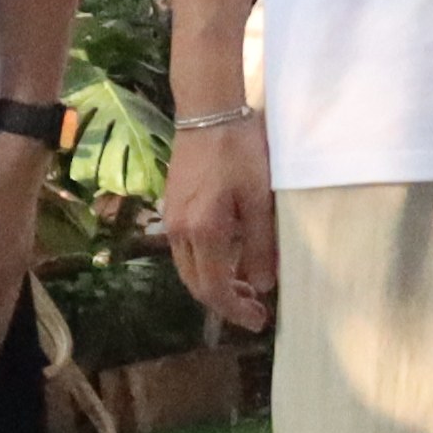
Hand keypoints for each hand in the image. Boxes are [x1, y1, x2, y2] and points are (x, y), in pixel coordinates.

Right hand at [164, 125, 277, 333]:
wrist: (208, 112)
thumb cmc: (240, 150)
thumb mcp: (259, 199)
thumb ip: (260, 245)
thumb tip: (261, 285)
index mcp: (203, 231)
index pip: (214, 289)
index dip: (235, 310)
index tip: (258, 320)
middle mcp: (179, 231)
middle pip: (197, 285)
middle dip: (225, 303)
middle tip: (255, 309)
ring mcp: (171, 219)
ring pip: (190, 269)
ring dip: (215, 284)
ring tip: (246, 287)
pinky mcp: (172, 207)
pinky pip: (186, 250)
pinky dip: (206, 265)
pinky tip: (229, 259)